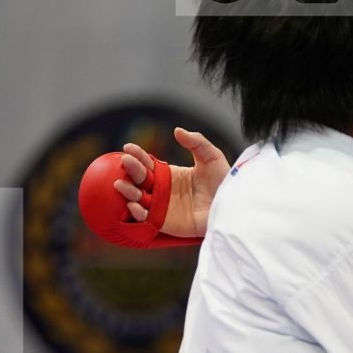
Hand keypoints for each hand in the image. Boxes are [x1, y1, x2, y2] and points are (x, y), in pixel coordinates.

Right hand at [114, 127, 230, 238]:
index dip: (137, 155)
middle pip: (141, 178)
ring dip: (128, 191)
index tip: (128, 148)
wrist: (232, 206)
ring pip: (139, 198)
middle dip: (131, 170)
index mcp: (169, 174)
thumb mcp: (211, 157)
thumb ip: (196, 142)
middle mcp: (162, 190)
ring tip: (120, 184)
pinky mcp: (165, 222)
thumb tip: (177, 130)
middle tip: (125, 161)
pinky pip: (147, 218)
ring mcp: (162, 206)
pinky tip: (133, 204)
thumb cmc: (223, 182)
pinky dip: (138, 212)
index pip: (148, 163)